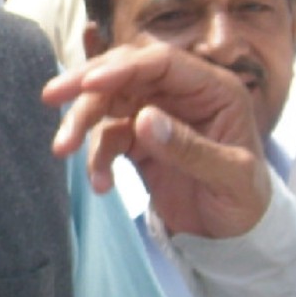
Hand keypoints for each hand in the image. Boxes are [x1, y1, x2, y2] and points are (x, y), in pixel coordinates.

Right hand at [43, 43, 270, 237]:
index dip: (123, 68)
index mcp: (213, 89)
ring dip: (81, 123)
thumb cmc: (245, 199)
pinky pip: (107, 138)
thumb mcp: (231, 177)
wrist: (235, 233)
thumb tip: (143, 120)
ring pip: (109, 103)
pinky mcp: (139, 139)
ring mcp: (157, 114)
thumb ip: (190, 148)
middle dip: (86, 84)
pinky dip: (96, 159)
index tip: (89, 83)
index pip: (161, 63)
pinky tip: (101, 186)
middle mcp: (182, 94)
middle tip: (51, 96)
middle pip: (126, 73)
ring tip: (61, 150)